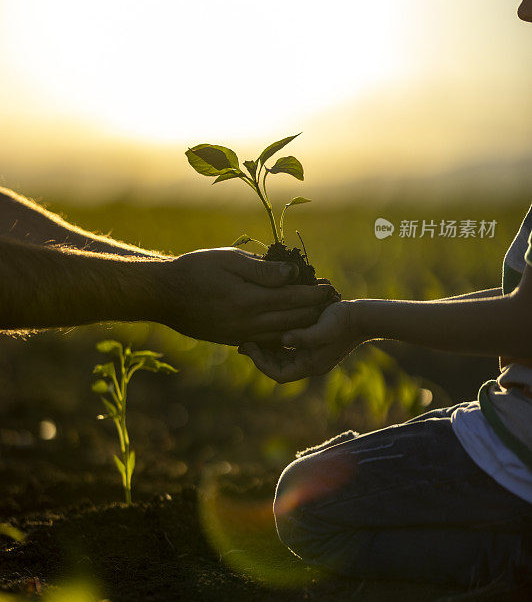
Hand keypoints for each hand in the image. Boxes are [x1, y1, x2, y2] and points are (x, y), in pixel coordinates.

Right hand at [152, 248, 337, 344]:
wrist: (164, 296)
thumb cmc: (195, 270)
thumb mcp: (228, 259)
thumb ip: (262, 269)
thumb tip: (292, 274)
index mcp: (248, 300)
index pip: (291, 297)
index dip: (313, 292)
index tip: (329, 286)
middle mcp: (247, 322)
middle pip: (291, 318)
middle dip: (313, 309)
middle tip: (332, 301)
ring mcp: (240, 335)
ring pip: (281, 332)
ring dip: (302, 324)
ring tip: (318, 314)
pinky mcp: (232, 340)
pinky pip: (265, 341)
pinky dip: (282, 335)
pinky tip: (292, 329)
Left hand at [238, 300, 367, 381]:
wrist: (364, 315)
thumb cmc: (344, 319)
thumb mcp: (325, 327)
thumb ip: (305, 336)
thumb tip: (284, 340)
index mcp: (311, 365)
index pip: (278, 374)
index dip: (260, 363)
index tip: (247, 346)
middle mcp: (310, 364)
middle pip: (277, 368)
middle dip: (259, 357)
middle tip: (243, 342)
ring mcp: (311, 356)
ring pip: (281, 359)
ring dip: (266, 350)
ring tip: (251, 336)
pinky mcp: (312, 346)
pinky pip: (288, 350)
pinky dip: (276, 343)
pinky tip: (267, 329)